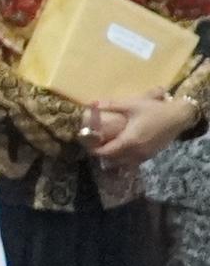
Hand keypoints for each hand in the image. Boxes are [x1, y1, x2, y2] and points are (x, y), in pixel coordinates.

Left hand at [84, 94, 202, 166]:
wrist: (179, 117)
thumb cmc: (154, 110)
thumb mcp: (131, 105)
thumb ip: (110, 105)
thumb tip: (91, 102)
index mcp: (129, 141)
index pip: (106, 152)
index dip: (94, 150)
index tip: (87, 143)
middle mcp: (136, 152)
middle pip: (112, 160)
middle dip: (102, 153)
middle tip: (95, 143)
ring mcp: (144, 155)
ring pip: (123, 162)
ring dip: (113, 157)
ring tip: (106, 145)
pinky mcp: (150, 155)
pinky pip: (133, 161)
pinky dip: (124, 157)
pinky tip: (121, 147)